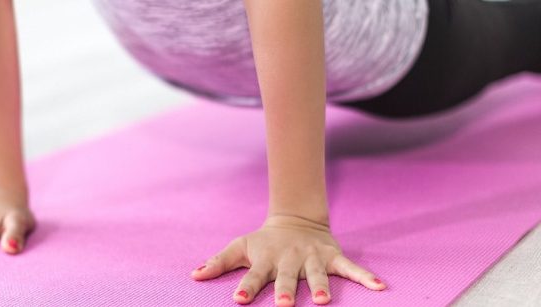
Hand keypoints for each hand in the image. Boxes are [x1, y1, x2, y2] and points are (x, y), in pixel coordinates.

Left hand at [190, 215, 384, 305]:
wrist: (295, 220)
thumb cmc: (263, 242)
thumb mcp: (240, 247)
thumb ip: (218, 262)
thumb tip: (193, 275)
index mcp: (266, 259)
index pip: (253, 275)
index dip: (246, 287)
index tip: (238, 300)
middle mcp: (289, 259)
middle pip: (287, 278)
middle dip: (285, 291)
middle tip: (283, 306)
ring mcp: (312, 258)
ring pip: (317, 274)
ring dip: (322, 287)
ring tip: (324, 302)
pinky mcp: (332, 256)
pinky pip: (350, 268)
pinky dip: (365, 276)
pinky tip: (379, 287)